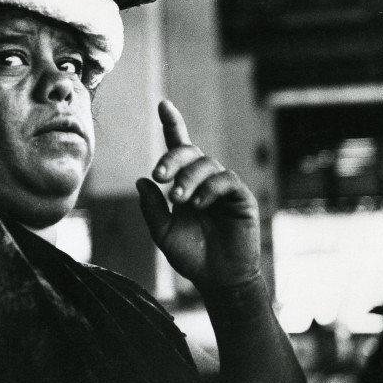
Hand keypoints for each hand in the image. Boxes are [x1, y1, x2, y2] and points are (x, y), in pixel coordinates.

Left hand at [136, 100, 260, 290]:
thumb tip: (142, 180)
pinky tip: (200, 204)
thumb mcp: (163, 232)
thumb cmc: (191, 255)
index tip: (163, 104)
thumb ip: (152, 208)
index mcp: (184, 183)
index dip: (173, 124)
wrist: (218, 278)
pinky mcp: (241, 198)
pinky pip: (226, 181)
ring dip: (189, 178)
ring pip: (207, 165)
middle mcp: (204, 180)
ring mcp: (224, 187)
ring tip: (178, 199)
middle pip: (190, 152)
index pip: (179, 148)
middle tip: (160, 176)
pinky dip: (210, 188)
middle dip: (173, 158)